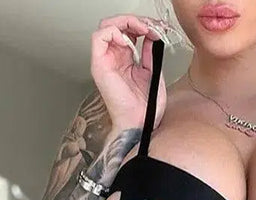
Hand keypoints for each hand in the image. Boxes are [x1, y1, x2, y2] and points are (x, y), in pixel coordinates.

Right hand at [91, 14, 167, 132]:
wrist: (140, 123)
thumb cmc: (145, 108)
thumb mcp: (152, 73)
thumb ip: (149, 54)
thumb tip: (150, 36)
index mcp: (125, 60)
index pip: (127, 31)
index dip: (140, 25)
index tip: (156, 30)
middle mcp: (113, 58)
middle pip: (115, 25)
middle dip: (133, 20)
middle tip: (149, 26)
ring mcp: (105, 61)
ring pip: (106, 26)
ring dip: (126, 22)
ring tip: (142, 29)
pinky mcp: (99, 65)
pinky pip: (99, 37)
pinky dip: (114, 31)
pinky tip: (130, 39)